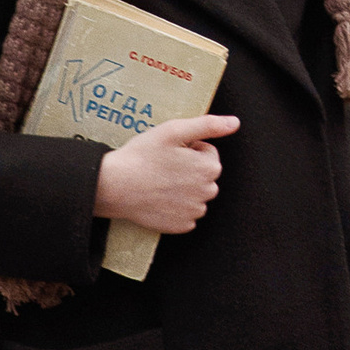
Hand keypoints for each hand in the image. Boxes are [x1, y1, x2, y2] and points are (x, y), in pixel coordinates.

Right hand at [92, 112, 239, 235]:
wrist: (115, 185)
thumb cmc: (142, 156)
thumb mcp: (174, 130)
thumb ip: (208, 125)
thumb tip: (234, 123)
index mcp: (209, 168)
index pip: (209, 154)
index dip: (189, 149)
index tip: (171, 151)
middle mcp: (207, 193)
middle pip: (205, 176)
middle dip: (190, 169)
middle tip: (164, 165)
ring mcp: (194, 212)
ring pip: (196, 195)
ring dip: (184, 189)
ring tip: (160, 181)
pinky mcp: (181, 226)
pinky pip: (186, 214)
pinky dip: (176, 207)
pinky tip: (159, 198)